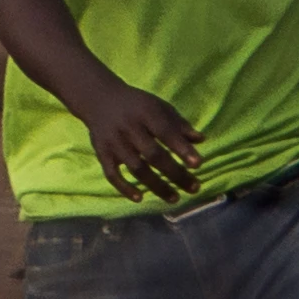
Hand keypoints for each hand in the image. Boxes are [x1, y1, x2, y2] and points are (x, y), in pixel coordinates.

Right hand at [78, 87, 201, 200]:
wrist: (98, 99)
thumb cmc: (136, 105)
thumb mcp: (159, 106)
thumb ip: (179, 124)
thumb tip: (200, 140)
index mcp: (146, 113)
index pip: (166, 133)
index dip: (182, 149)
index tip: (198, 165)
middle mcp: (129, 128)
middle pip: (154, 155)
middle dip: (175, 173)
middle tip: (194, 188)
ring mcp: (114, 143)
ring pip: (136, 168)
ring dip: (156, 185)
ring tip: (174, 198)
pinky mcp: (102, 153)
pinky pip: (112, 174)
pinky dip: (125, 187)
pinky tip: (139, 198)